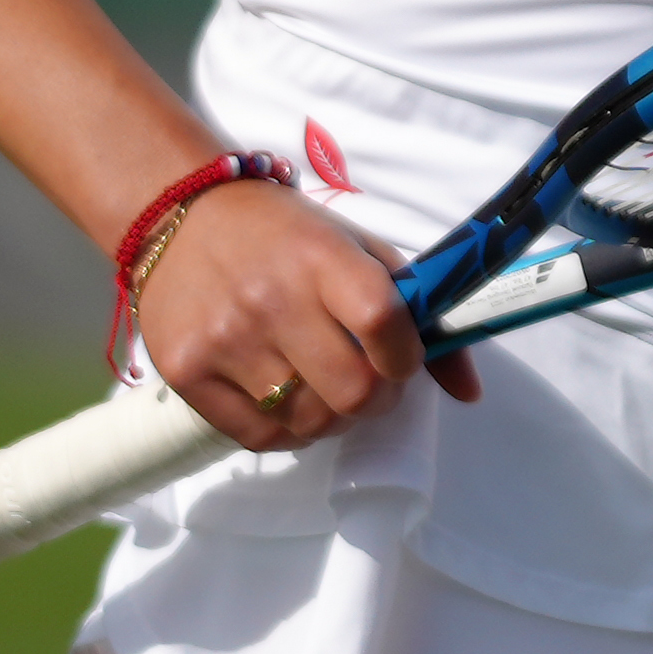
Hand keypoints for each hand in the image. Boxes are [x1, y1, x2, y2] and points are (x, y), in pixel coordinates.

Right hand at [135, 178, 466, 449]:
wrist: (181, 216)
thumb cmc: (285, 235)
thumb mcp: (356, 249)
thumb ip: (418, 312)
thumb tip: (471, 391)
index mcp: (321, 258)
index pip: (383, 321)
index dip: (406, 357)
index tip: (402, 358)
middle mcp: (270, 299)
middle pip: (353, 392)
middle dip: (376, 399)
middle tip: (369, 385)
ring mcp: (224, 339)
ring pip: (309, 422)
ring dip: (333, 418)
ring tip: (325, 390)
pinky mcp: (185, 371)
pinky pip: (258, 438)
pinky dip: (288, 433)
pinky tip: (289, 404)